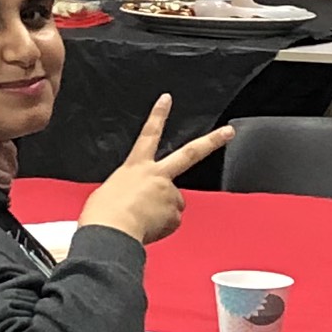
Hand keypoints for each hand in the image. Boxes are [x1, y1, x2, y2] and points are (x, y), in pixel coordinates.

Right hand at [82, 95, 230, 243]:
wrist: (110, 232)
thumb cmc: (103, 214)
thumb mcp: (111, 191)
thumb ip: (131, 188)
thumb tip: (139, 200)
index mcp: (135, 166)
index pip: (149, 134)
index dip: (159, 115)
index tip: (167, 100)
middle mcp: (156, 175)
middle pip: (190, 153)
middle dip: (212, 141)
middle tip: (228, 132)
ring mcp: (168, 193)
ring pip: (174, 203)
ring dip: (162, 211)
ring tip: (142, 220)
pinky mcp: (174, 214)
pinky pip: (171, 222)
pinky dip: (162, 227)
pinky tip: (147, 229)